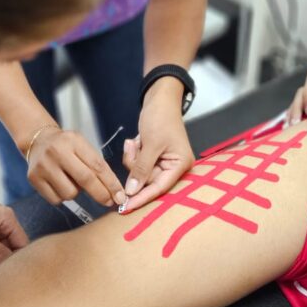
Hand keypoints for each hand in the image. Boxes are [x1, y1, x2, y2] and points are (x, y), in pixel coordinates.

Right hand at [26, 127, 125, 207]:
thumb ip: (96, 165)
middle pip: (85, 180)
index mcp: (73, 141)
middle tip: (109, 202)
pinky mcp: (33, 179)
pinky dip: (62, 196)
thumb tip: (113, 192)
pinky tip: (60, 185)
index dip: (111, 183)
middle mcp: (57, 152)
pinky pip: (56, 199)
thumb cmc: (66, 146)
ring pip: (70, 193)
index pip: (97, 165)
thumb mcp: (82, 146)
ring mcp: (43, 166)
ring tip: (72, 182)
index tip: (120, 196)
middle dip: (101, 194)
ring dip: (76, 193)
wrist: (38, 141)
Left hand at [122, 87, 194, 211]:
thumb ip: (141, 169)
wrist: (160, 99)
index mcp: (180, 165)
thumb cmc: (161, 118)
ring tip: (134, 142)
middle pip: (147, 179)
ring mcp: (163, 161)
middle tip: (132, 147)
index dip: (142, 198)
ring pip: (140, 172)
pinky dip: (134, 153)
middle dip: (135, 165)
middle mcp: (174, 166)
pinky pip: (138, 163)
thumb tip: (132, 191)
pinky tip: (136, 140)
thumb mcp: (151, 144)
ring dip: (133, 157)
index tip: (126, 207)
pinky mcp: (154, 156)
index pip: (159, 188)